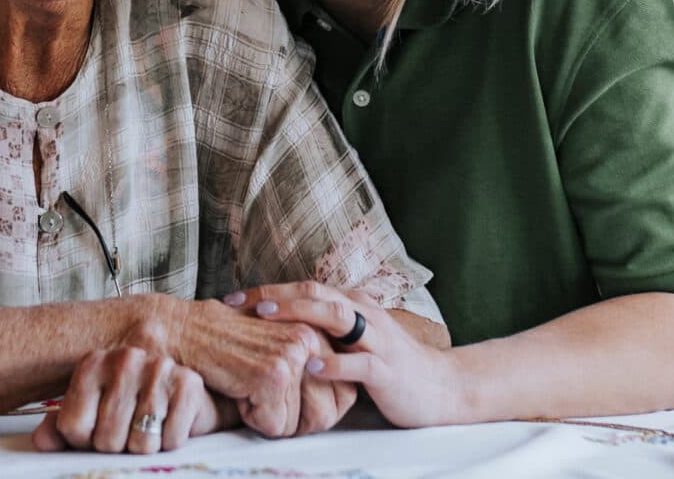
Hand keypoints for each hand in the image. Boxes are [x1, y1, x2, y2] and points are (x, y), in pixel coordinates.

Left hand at [32, 346, 219, 453]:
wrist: (183, 394)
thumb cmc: (132, 405)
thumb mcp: (93, 411)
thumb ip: (64, 425)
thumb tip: (42, 442)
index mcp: (93, 363)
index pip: (73, 426)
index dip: (85, 441)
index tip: (98, 429)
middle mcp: (124, 358)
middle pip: (107, 440)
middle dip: (118, 446)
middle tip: (129, 428)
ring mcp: (158, 367)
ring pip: (140, 443)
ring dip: (146, 445)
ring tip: (150, 425)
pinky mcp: (188, 383)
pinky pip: (170, 440)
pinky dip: (171, 441)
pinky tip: (170, 421)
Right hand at [120, 294, 324, 437]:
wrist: (181, 330)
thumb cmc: (223, 342)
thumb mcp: (275, 346)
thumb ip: (307, 364)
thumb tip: (340, 397)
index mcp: (316, 330)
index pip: (342, 395)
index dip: (309, 409)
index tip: (278, 392)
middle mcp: (310, 338)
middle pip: (324, 412)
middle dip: (290, 416)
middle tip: (257, 388)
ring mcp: (293, 355)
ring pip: (298, 423)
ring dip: (267, 415)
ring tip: (244, 381)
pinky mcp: (273, 374)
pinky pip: (275, 426)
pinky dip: (250, 417)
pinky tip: (234, 385)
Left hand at [233, 281, 454, 427]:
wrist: (440, 387)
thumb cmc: (389, 363)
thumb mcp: (354, 340)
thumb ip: (323, 329)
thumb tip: (276, 328)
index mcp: (353, 304)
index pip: (306, 288)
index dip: (269, 290)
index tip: (233, 298)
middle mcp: (364, 313)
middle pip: (316, 292)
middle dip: (276, 295)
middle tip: (240, 303)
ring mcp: (377, 339)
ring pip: (337, 316)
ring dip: (300, 313)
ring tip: (268, 317)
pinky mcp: (387, 369)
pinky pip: (359, 363)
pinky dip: (333, 362)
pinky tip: (310, 366)